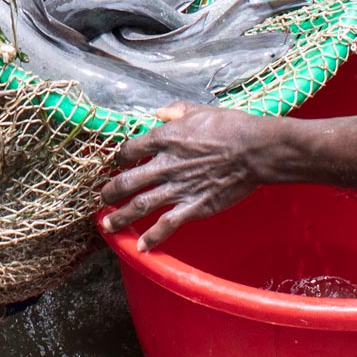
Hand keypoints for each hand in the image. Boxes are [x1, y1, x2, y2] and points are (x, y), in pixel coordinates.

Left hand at [97, 104, 284, 251]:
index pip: (129, 150)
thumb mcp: (198, 110)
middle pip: (127, 181)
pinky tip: (141, 246)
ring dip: (120, 216)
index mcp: (164, 139)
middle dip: (110, 191)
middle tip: (103, 198)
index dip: (119, 157)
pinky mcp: (193, 207)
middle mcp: (165, 165)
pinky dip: (152, 237)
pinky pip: (167, 224)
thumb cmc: (229, 126)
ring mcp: (177, 188)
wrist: (253, 150)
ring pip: (140, 206)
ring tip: (107, 225)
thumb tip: (159, 113)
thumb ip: (175, 111)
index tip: (118, 163)